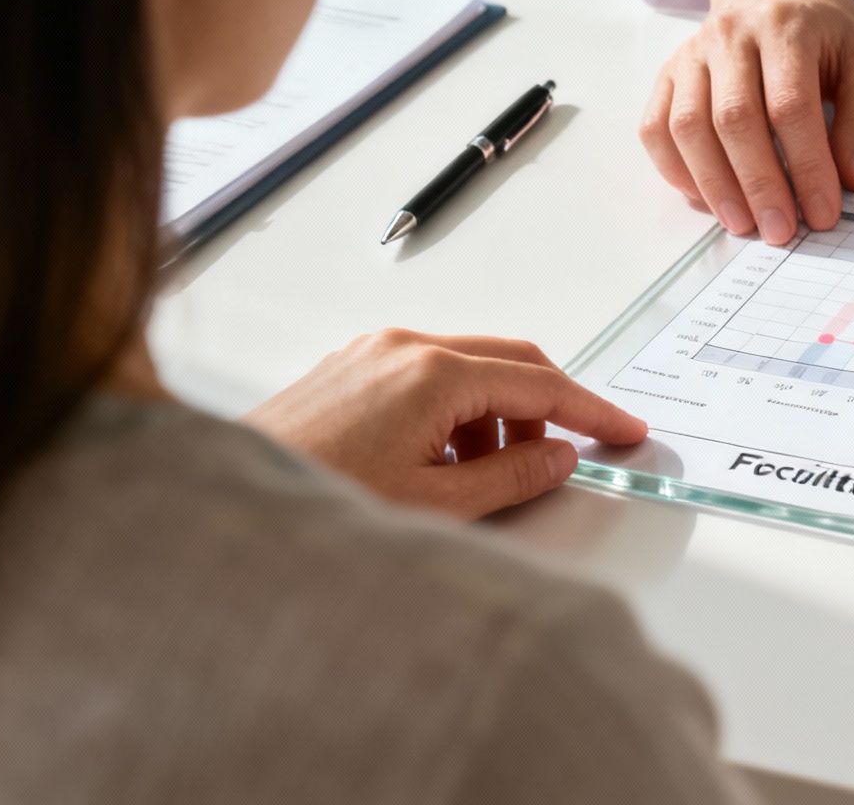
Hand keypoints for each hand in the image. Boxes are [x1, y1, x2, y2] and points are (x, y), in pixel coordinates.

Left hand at [244, 329, 647, 518]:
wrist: (227, 506)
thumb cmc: (317, 499)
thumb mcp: (434, 504)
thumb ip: (510, 478)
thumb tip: (558, 457)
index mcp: (431, 373)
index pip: (538, 382)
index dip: (590, 410)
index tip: (625, 430)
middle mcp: (404, 346)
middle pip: (509, 361)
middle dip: (546, 409)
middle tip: (569, 453)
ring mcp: (373, 352)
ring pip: (468, 368)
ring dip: (495, 416)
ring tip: (481, 479)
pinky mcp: (350, 367)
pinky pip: (427, 376)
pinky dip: (454, 412)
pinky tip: (440, 463)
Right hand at [639, 0, 853, 245]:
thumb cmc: (822, 27)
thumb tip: (853, 180)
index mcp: (787, 27)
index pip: (792, 107)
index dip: (807, 166)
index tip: (823, 213)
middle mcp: (732, 35)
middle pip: (735, 119)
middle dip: (758, 184)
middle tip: (779, 231)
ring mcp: (693, 53)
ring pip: (688, 126)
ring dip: (714, 185)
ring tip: (742, 224)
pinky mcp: (669, 71)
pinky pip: (656, 125)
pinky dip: (674, 168)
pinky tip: (703, 197)